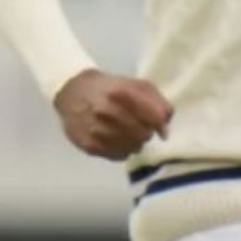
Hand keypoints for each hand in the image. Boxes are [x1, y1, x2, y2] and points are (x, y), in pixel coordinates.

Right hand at [52, 69, 173, 160]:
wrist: (74, 91)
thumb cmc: (112, 88)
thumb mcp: (138, 86)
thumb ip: (157, 103)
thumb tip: (166, 127)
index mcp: (124, 93)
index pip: (154, 118)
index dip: (161, 126)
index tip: (162, 130)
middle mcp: (109, 111)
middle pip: (143, 135)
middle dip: (146, 134)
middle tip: (141, 129)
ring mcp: (97, 129)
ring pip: (131, 148)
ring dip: (135, 143)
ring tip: (129, 135)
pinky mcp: (88, 144)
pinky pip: (116, 155)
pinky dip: (122, 151)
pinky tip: (118, 141)